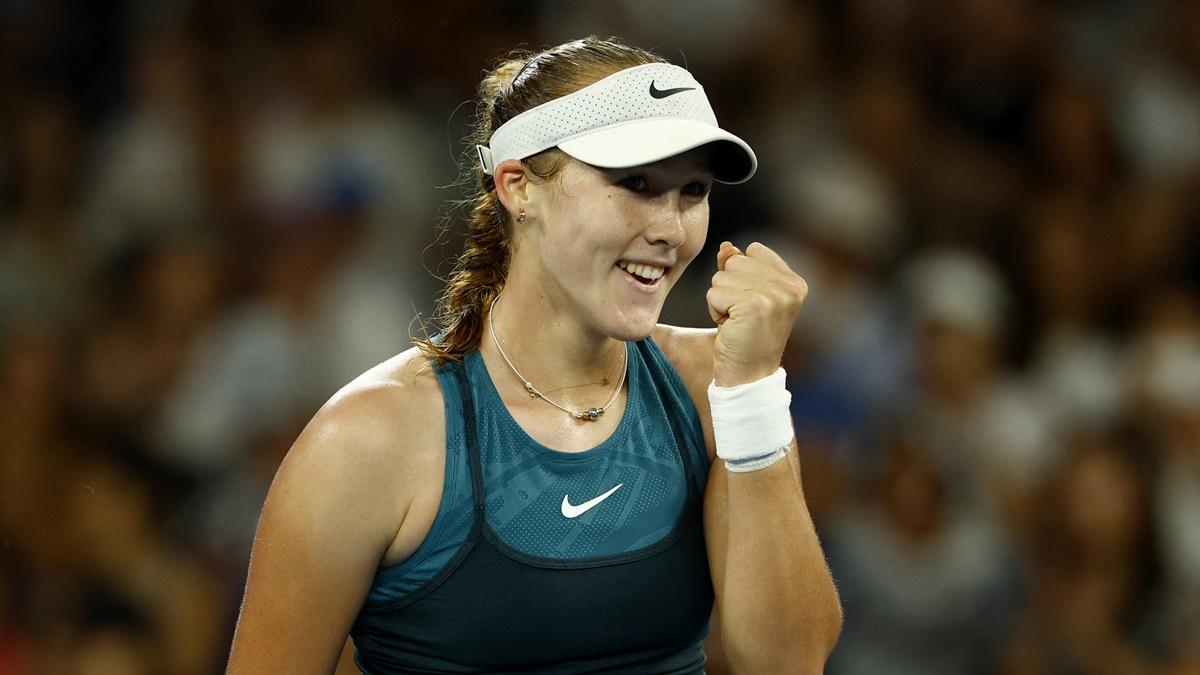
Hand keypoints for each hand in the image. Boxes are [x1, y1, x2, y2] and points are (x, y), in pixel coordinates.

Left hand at [706, 241, 808, 386]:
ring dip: (720, 301)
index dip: (741, 276)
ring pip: (721, 277)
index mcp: (794, 282)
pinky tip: (730, 328)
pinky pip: (714, 293)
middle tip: (741, 316)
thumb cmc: (746, 338)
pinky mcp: (754, 306)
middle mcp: (789, 287)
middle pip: (735, 261)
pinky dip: (714, 311)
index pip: (753, 250)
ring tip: (736, 322)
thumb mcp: (747, 296)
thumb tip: (726, 247)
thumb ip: (739, 268)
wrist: (749, 377)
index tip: (751, 305)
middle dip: (728, 288)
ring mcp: (774, 296)